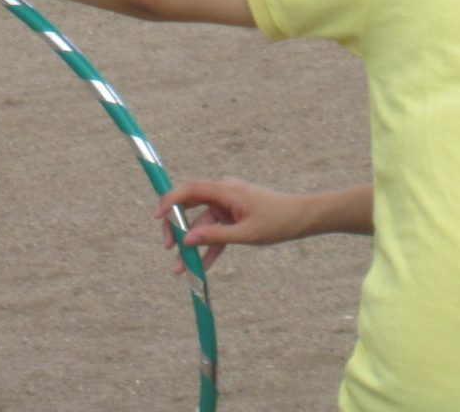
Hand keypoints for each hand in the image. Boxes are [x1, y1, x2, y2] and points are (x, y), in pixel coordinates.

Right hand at [156, 180, 321, 271]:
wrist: (302, 218)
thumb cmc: (278, 222)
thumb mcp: (246, 234)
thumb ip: (215, 236)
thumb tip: (187, 240)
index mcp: (226, 190)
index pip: (191, 190)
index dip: (170, 200)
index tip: (157, 216)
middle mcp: (224, 193)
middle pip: (191, 207)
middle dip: (177, 228)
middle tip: (169, 248)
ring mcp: (229, 205)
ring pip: (203, 224)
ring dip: (193, 245)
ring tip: (181, 269)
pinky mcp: (234, 216)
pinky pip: (216, 230)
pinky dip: (210, 246)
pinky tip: (202, 266)